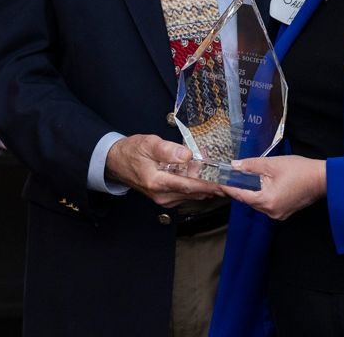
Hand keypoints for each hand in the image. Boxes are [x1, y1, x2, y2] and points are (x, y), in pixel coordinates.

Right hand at [105, 134, 224, 207]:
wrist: (116, 163)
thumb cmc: (132, 151)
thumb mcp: (148, 143)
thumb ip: (167, 150)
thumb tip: (186, 154)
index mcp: (157, 182)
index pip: (189, 185)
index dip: (209, 184)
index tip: (225, 183)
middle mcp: (162, 195)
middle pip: (194, 191)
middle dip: (212, 182)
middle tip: (227, 173)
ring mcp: (164, 199)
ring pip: (192, 193)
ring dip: (205, 183)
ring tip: (216, 169)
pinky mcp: (166, 199)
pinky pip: (187, 193)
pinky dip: (197, 185)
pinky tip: (202, 174)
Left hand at [224, 155, 325, 219]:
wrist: (322, 179)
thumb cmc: (300, 170)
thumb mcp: (272, 164)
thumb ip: (251, 165)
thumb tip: (235, 166)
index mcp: (266, 201)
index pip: (241, 196)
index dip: (229, 188)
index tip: (219, 182)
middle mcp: (271, 212)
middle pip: (249, 200)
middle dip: (240, 188)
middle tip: (229, 177)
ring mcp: (278, 214)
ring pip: (258, 202)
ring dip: (251, 191)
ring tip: (243, 178)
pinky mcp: (284, 211)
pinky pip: (267, 203)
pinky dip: (262, 194)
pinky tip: (260, 184)